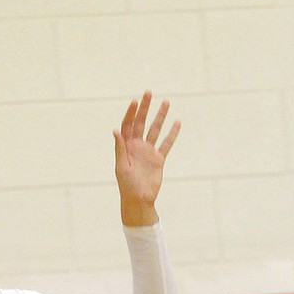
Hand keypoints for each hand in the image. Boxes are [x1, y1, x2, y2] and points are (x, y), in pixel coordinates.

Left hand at [113, 93, 179, 225]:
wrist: (139, 200)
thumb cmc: (127, 186)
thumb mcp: (122, 167)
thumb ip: (120, 148)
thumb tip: (116, 130)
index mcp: (126, 147)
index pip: (128, 125)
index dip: (131, 113)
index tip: (135, 101)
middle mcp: (137, 146)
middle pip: (141, 123)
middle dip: (145, 108)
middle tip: (149, 93)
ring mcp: (148, 151)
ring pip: (155, 129)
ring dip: (160, 116)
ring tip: (166, 102)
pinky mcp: (159, 159)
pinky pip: (167, 143)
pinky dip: (172, 133)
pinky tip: (177, 122)